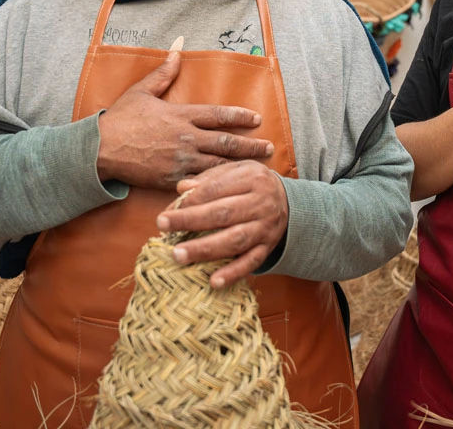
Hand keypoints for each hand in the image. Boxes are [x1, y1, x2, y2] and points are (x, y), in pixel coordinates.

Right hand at [96, 52, 273, 188]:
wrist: (100, 149)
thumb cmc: (120, 119)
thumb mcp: (142, 91)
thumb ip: (164, 72)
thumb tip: (178, 48)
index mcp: (181, 115)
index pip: (219, 115)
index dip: (240, 117)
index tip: (257, 119)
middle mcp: (185, 138)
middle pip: (226, 142)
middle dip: (250, 145)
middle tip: (268, 147)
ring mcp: (180, 160)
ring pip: (218, 164)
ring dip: (241, 165)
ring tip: (260, 167)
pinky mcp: (172, 178)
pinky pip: (201, 182)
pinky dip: (219, 183)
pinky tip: (232, 185)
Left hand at [155, 160, 288, 288]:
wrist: (290, 202)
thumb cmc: (253, 184)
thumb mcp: (237, 171)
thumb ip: (210, 178)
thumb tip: (182, 188)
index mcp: (252, 178)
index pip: (217, 188)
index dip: (191, 199)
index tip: (168, 209)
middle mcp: (261, 203)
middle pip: (223, 213)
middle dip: (191, 220)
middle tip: (162, 226)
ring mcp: (265, 228)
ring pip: (235, 240)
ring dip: (205, 249)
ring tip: (178, 255)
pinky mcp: (268, 248)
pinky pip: (251, 263)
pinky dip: (233, 273)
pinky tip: (213, 282)